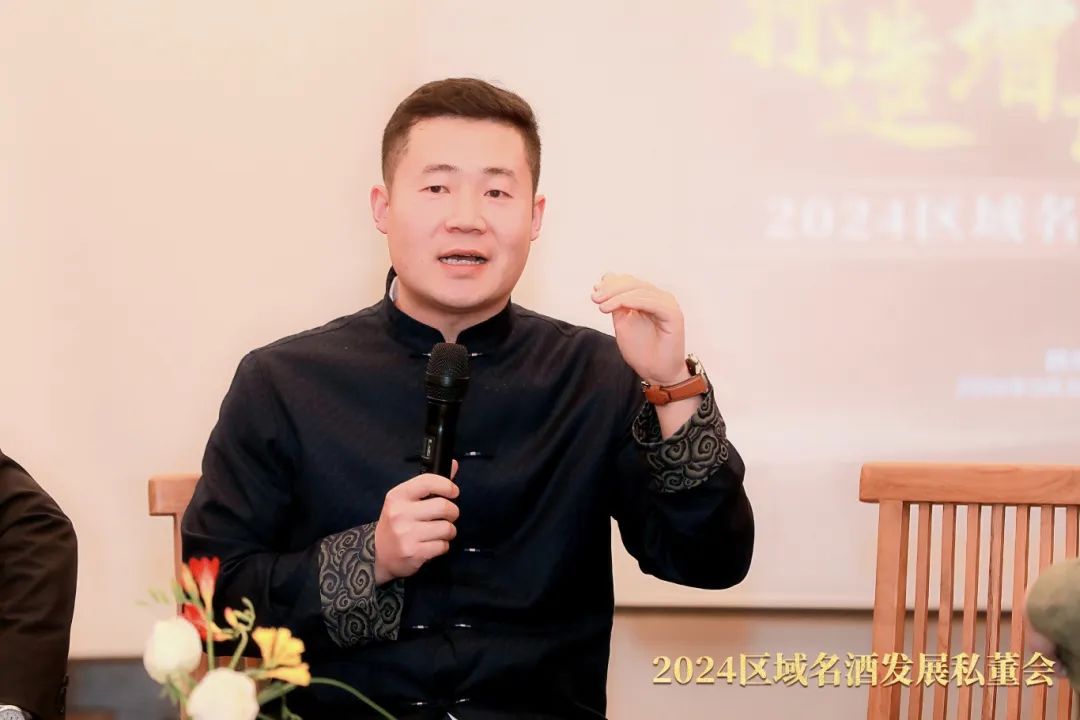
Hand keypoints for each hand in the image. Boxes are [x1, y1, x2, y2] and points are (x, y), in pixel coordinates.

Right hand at [373, 460, 459, 584]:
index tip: (453, 491)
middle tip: (449, 515)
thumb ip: (429, 484)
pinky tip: (433, 544)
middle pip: (443, 506)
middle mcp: (400, 513)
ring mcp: (406, 535)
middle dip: (453, 512)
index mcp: (397, 496)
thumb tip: (453, 464)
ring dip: (449, 531)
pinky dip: (443, 545)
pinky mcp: (414, 553)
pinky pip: (443, 545)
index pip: (428, 482)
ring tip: (441, 531)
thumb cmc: (397, 522)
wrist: (379, 553)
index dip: (447, 485)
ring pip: (447, 528)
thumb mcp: (406, 500)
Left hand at [592, 273, 687, 384]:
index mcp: (648, 298)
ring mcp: (667, 304)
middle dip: (612, 289)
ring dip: (618, 296)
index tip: (595, 291)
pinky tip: (617, 306)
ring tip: (602, 306)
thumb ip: (616, 303)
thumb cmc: (642, 351)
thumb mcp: (622, 322)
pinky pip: (651, 302)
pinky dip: (632, 301)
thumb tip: (605, 279)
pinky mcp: (673, 313)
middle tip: (595, 298)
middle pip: (634, 284)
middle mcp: (659, 298)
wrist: (656, 372)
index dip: (611, 284)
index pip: (629, 283)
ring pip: (640, 291)